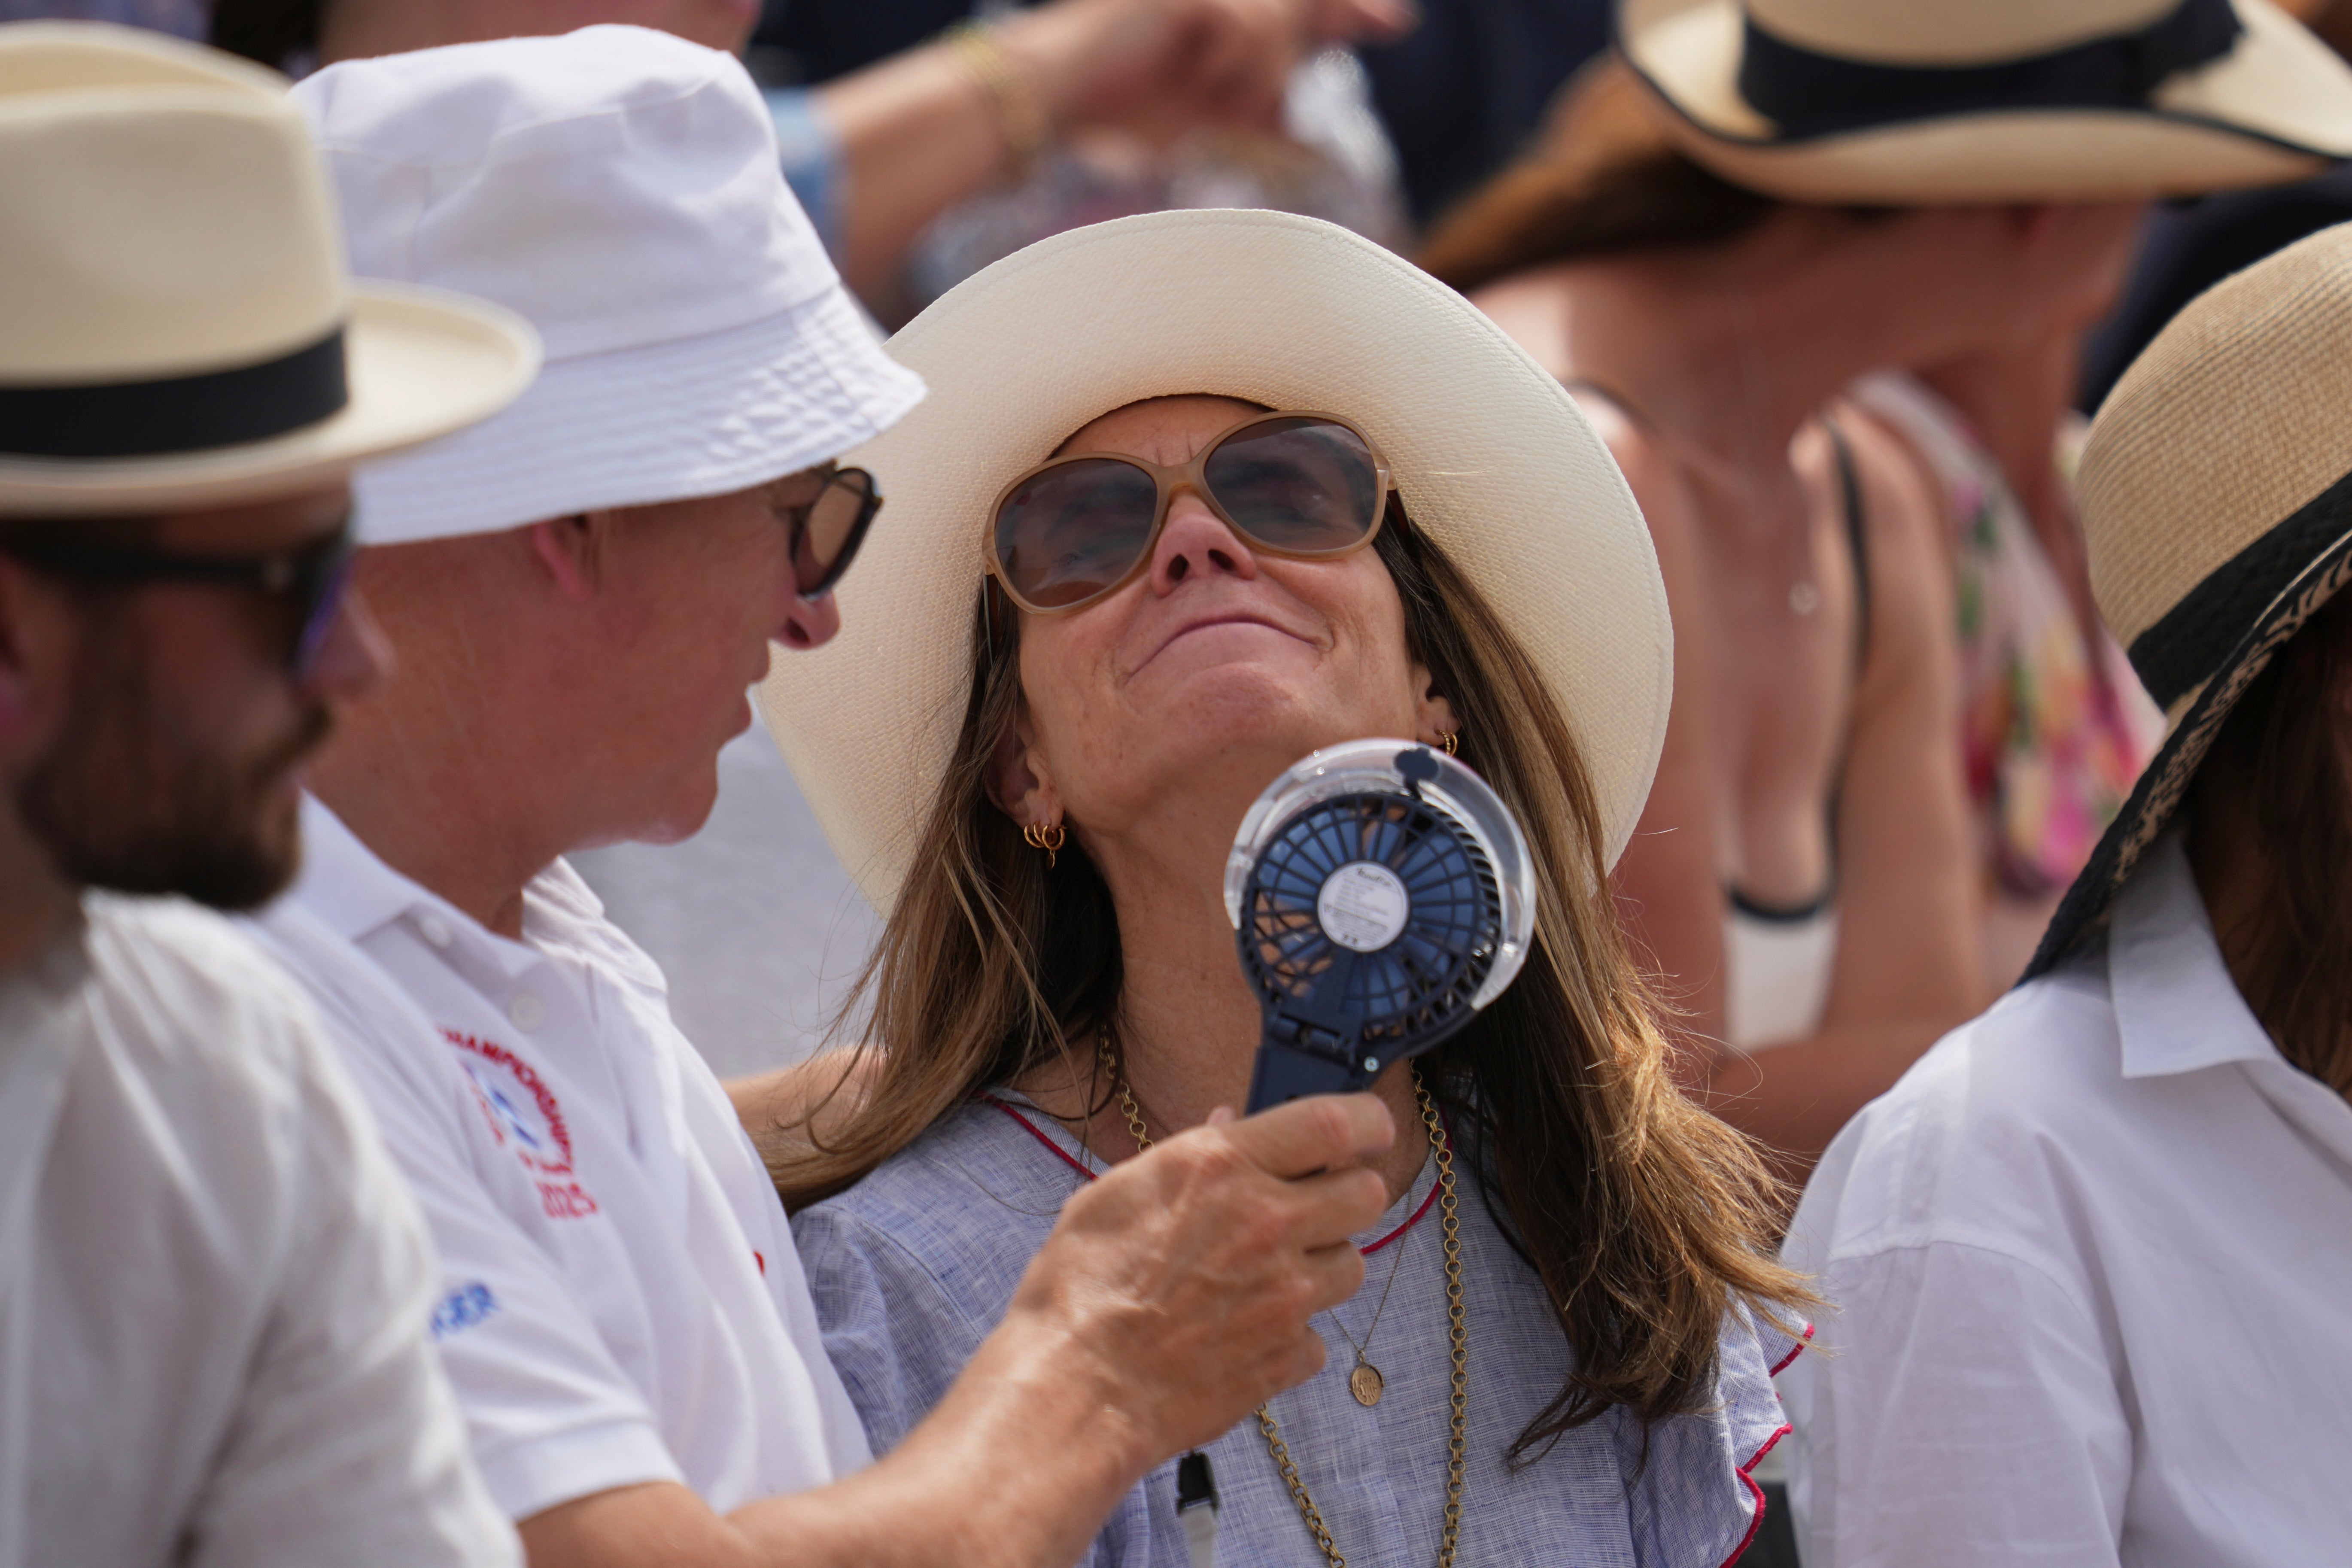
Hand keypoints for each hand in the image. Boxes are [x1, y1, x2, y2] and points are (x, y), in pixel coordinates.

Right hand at [1002, 0, 1417, 142]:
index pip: (1292, 14)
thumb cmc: (1116, 113)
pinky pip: (1246, 25)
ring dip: (1263, 74)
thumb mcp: (1202, 119)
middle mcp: (1214, 0)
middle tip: (1395, 22)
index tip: (1393, 22)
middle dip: (1346, 13)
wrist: (1055, 97)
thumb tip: (1302, 132)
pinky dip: (1235, 65)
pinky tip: (1202, 80)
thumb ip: (1251, 111)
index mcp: (1218, 21)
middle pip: (1297, 8)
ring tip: (1223, 101)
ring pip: (1277, 23)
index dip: (1343, 15)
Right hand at [1006, 1093, 1393, 1459]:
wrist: (1077, 1389)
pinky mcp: (1287, 1355)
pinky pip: (1318, 1334)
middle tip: (1311, 1205)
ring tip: (1267, 1274)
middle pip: (1366, 1193)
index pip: (1334, 1122)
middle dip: (1345, 1194)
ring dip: (1321, 1264)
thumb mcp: (1119, 1193)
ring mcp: (1286, 1294)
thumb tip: (1229, 1120)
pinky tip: (1245, 1331)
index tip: (1369, 1128)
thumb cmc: (1080, 1289)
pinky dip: (1291, 1333)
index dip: (1366, 1121)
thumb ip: (1188, 1154)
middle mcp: (1267, 1224)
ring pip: (1351, 1265)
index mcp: (1223, 1169)